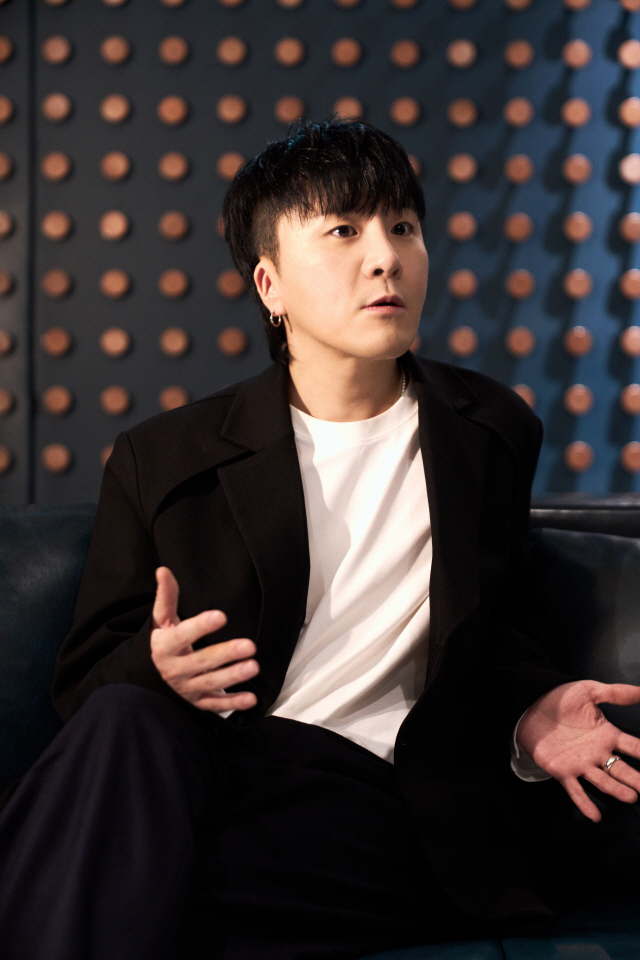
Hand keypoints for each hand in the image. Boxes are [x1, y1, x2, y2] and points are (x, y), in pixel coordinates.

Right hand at [150, 566, 258, 711]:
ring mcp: (187, 687)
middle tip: (250, 646)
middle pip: (201, 662)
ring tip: (253, 666)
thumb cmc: (164, 640)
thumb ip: (166, 596)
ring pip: (211, 683)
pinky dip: (233, 703)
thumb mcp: (162, 620)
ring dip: (233, 677)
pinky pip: (216, 704)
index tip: (221, 616)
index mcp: (166, 646)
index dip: (200, 626)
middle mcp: (175, 669)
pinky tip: (251, 699)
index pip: (182, 636)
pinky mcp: (198, 701)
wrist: (152, 674)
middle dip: (225, 654)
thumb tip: (163, 570)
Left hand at [516, 680, 639, 821]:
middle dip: (636, 779)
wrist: (530, 705)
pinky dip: (584, 803)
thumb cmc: (561, 699)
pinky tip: (594, 815)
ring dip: (616, 790)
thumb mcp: (590, 691)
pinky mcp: (562, 772)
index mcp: (607, 735)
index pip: (634, 747)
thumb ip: (617, 693)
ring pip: (603, 781)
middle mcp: (597, 753)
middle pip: (621, 769)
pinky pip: (575, 790)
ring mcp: (581, 764)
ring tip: (630, 797)